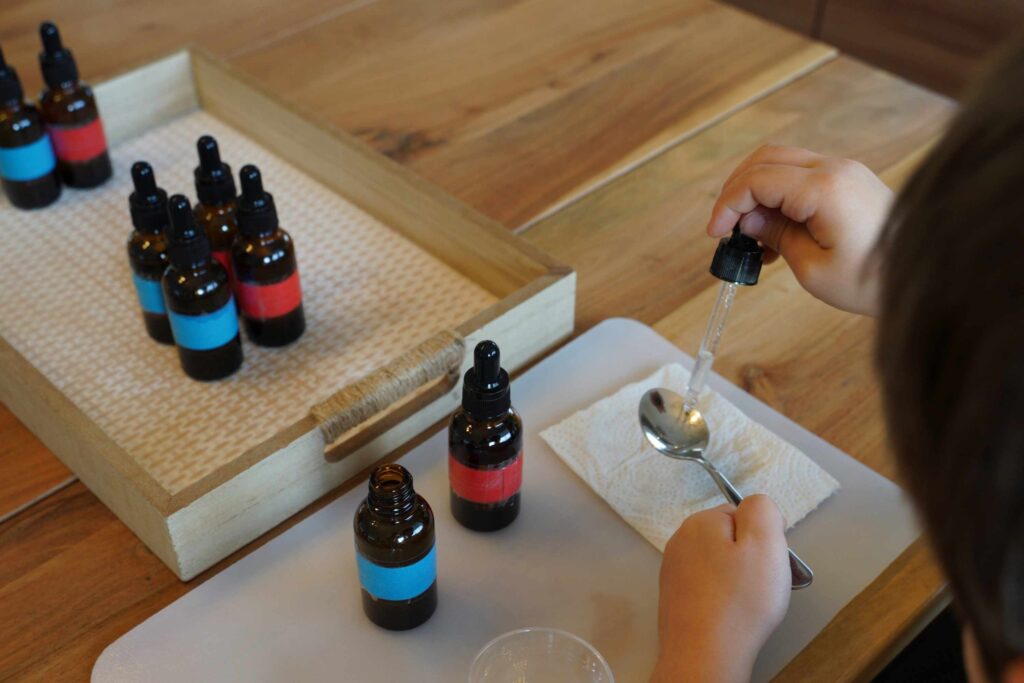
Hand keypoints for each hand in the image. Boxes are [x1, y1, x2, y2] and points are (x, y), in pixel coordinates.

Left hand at [651, 495, 790, 682]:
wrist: (704, 656)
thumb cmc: (740, 601)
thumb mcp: (766, 543)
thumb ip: (763, 510)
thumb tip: (757, 506)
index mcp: (699, 521)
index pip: (743, 515)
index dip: (764, 537)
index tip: (770, 563)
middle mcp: (679, 540)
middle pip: (730, 539)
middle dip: (750, 559)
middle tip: (761, 586)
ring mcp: (673, 570)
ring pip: (719, 565)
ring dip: (737, 580)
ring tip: (747, 605)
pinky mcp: (673, 598)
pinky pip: (707, 587)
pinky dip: (722, 598)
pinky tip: (730, 616)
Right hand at [705, 145, 893, 315]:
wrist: (926, 276)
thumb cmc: (873, 280)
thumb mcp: (813, 268)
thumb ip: (775, 236)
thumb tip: (747, 222)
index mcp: (823, 190)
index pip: (757, 180)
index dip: (728, 204)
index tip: (715, 233)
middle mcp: (834, 169)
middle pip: (766, 159)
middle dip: (736, 190)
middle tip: (724, 226)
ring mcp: (844, 171)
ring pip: (782, 162)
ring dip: (756, 191)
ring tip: (750, 234)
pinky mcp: (849, 181)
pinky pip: (801, 175)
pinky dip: (778, 195)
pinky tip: (774, 232)